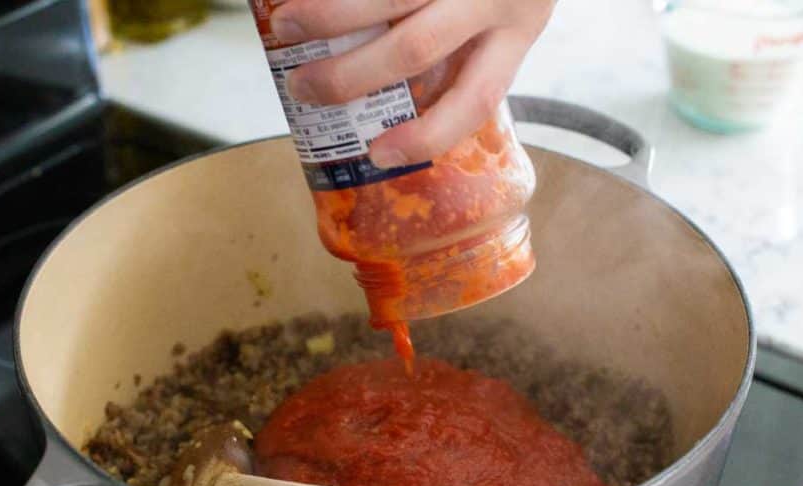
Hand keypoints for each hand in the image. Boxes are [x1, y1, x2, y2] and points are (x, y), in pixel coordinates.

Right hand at [269, 0, 554, 167]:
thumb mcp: (508, 13)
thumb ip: (466, 46)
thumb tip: (383, 96)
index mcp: (518, 31)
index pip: (476, 99)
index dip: (426, 135)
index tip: (377, 155)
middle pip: (415, 48)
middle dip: (348, 75)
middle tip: (301, 88)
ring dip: (326, 16)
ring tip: (284, 26)